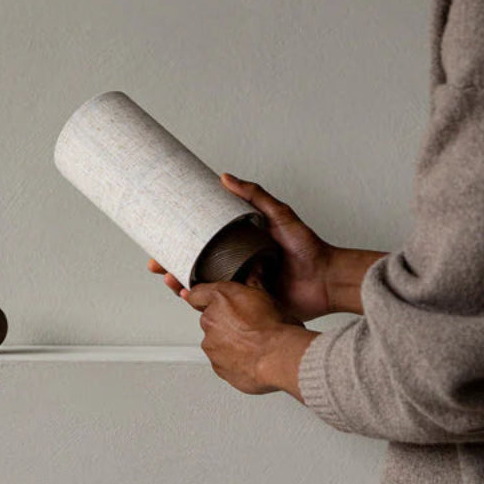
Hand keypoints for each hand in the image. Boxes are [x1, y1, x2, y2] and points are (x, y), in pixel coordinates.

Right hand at [148, 173, 335, 321]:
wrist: (326, 278)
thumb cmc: (307, 247)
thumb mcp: (279, 214)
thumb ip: (254, 195)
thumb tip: (225, 177)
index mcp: (237, 245)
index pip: (201, 243)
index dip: (178, 244)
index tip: (159, 241)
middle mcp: (235, 266)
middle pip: (195, 266)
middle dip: (171, 267)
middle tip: (156, 265)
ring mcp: (240, 287)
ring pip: (203, 287)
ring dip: (181, 285)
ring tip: (170, 281)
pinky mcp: (247, 306)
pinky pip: (220, 305)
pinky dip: (202, 303)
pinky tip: (189, 298)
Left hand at [180, 279, 306, 395]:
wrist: (281, 357)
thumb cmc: (277, 328)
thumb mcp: (267, 296)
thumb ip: (254, 282)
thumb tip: (254, 271)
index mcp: (220, 298)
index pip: (197, 294)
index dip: (202, 298)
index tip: (203, 301)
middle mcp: (211, 319)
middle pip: (210, 319)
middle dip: (224, 322)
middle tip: (246, 325)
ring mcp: (211, 344)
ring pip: (215, 341)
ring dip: (228, 342)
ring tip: (252, 343)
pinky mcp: (216, 365)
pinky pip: (221, 360)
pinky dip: (232, 359)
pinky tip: (251, 356)